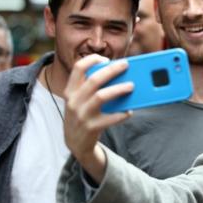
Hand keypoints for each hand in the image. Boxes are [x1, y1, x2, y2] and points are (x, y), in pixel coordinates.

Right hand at [63, 54, 133, 182]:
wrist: (75, 143)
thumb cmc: (84, 115)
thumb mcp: (81, 101)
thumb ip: (93, 88)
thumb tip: (120, 76)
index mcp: (70, 91)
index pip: (78, 68)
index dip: (92, 60)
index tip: (106, 58)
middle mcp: (74, 101)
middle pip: (94, 80)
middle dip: (112, 70)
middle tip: (126, 65)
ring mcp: (82, 115)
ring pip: (101, 96)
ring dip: (118, 89)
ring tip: (132, 86)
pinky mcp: (91, 127)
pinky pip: (110, 118)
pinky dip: (122, 114)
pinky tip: (129, 111)